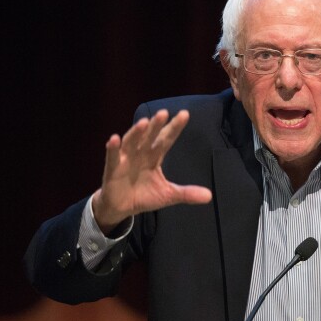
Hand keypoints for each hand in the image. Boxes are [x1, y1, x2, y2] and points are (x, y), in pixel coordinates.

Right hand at [92, 109, 211, 233]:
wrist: (122, 207)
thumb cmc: (144, 195)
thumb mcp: (168, 195)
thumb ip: (187, 193)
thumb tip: (209, 196)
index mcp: (155, 157)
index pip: (167, 139)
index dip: (174, 128)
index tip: (185, 114)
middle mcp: (141, 154)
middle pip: (150, 137)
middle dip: (157, 126)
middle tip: (164, 113)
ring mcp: (126, 160)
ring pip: (131, 143)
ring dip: (136, 133)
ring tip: (144, 122)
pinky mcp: (112, 169)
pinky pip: (112, 157)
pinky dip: (112, 148)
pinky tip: (114, 139)